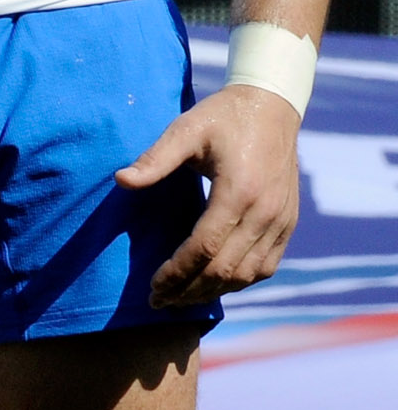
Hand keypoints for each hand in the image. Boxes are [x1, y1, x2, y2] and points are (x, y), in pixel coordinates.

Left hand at [117, 84, 303, 307]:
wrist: (272, 108)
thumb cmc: (222, 117)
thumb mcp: (185, 130)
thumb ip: (155, 159)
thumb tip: (121, 181)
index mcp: (239, 193)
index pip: (205, 248)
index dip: (177, 272)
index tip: (152, 285)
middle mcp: (266, 214)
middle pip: (226, 270)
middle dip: (189, 290)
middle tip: (159, 301)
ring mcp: (282, 222)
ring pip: (248, 274)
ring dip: (214, 291)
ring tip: (181, 298)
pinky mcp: (288, 224)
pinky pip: (266, 265)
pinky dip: (239, 281)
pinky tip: (214, 284)